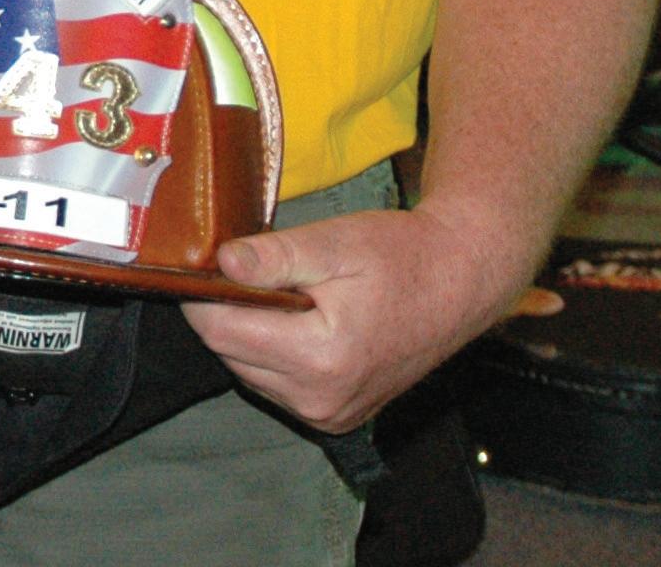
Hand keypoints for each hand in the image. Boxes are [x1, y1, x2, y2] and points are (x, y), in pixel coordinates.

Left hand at [181, 203, 524, 432]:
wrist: (458, 282)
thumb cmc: (401, 256)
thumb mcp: (334, 243)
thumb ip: (274, 257)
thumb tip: (221, 263)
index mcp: (321, 359)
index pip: (222, 332)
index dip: (202, 295)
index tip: (203, 264)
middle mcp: (321, 399)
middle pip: (230, 353)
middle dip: (225, 311)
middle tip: (247, 270)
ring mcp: (330, 414)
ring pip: (247, 371)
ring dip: (248, 333)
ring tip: (281, 294)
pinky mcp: (336, 416)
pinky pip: (275, 385)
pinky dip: (270, 353)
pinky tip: (294, 321)